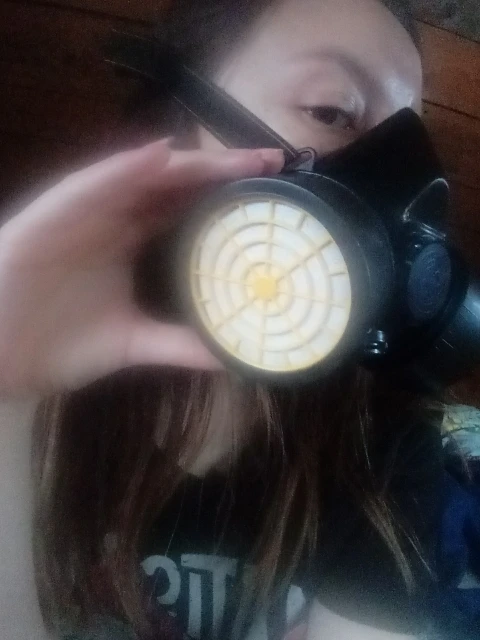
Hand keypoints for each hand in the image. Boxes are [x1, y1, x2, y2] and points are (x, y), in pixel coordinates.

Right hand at [0, 140, 283, 394]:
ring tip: (239, 158)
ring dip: (190, 163)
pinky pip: (90, 185)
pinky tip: (162, 158)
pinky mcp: (51, 215)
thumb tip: (230, 358)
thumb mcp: (132, 343)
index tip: (274, 195)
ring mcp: (83, 214)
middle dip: (222, 172)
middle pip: (174, 186)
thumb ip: (178, 344)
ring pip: (142, 177)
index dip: (226, 198)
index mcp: (129, 242)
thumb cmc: (56, 342)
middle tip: (273, 164)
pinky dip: (125, 170)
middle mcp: (112, 220)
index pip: (186, 210)